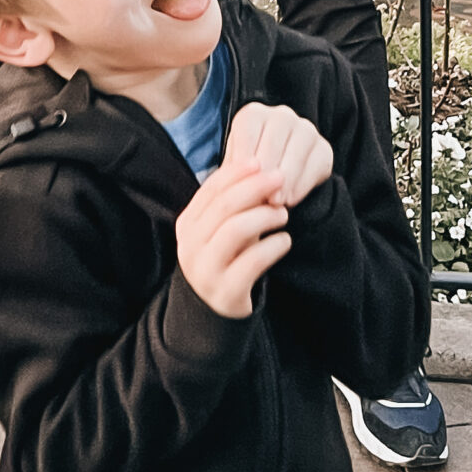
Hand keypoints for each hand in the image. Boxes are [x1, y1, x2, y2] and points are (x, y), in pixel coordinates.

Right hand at [175, 160, 289, 320]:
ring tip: (283, 213)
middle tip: (281, 179)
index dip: (237, 172)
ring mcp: (205, 270)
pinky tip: (285, 241)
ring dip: (265, 216)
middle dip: (255, 188)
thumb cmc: (225, 258)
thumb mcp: (220, 229)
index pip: (211, 189)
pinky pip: (252, 262)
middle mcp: (190, 246)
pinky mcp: (225, 292)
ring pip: (236, 230)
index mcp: (187, 224)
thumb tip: (258, 163)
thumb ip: (231, 202)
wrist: (215, 311)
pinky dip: (273, 246)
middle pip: (224, 206)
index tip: (261, 161)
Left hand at [225, 103, 333, 210]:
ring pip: (296, 151)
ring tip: (275, 201)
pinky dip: (302, 184)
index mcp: (253, 114)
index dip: (243, 158)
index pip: (247, 130)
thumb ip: (233, 171)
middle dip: (266, 172)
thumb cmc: (249, 173)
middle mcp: (281, 116)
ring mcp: (306, 130)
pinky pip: (315, 164)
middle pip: (273, 141)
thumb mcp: (235, 168)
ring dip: (285, 179)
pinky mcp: (324, 149)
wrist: (275, 185)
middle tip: (261, 195)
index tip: (241, 182)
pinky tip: (290, 200)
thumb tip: (232, 181)